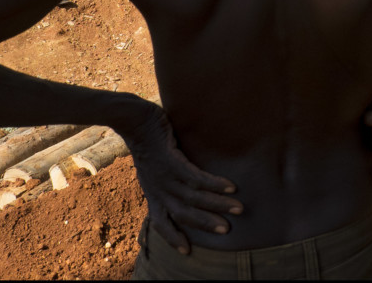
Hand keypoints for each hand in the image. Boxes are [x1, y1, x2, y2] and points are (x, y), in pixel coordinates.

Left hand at [121, 105, 240, 254]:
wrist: (134, 120)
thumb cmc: (147, 141)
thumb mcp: (153, 167)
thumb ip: (166, 179)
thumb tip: (185, 186)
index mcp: (153, 193)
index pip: (161, 222)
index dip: (173, 237)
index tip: (187, 252)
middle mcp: (158, 189)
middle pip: (183, 214)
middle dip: (205, 224)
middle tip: (226, 230)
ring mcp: (163, 176)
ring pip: (192, 198)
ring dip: (217, 205)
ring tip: (237, 208)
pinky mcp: (170, 160)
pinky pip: (195, 177)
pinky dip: (214, 184)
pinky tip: (230, 187)